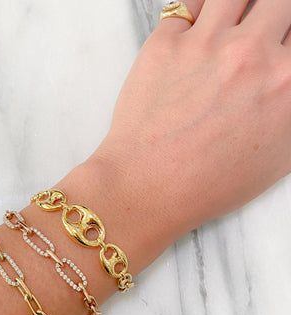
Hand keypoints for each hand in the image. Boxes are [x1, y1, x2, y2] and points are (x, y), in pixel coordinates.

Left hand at [91, 0, 290, 237]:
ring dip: (237, 6)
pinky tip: (197, 29)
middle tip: (257, 36)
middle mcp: (250, 54)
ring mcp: (204, 44)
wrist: (147, 187)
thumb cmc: (207, 184)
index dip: (286, 43)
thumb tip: (286, 84)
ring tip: (229, 27)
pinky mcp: (164, 45)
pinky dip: (197, 12)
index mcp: (288, 82)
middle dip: (271, 18)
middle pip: (277, 3)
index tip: (278, 46)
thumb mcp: (278, 157)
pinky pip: (186, 5)